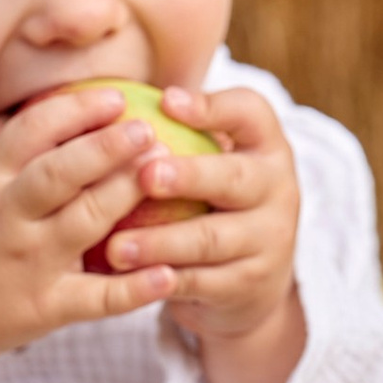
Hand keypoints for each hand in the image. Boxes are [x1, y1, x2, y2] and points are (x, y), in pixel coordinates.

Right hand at [0, 88, 171, 382]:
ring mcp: (28, 264)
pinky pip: (96, 299)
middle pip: (61, 172)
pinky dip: (134, 289)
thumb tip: (5, 107)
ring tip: (166, 174)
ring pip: (85, 223)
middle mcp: (8, 219)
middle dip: (107, 146)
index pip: (31, 131)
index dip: (74, 110)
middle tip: (148, 128)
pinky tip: (169, 275)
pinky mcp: (44, 309)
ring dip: (127, 195)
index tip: (115, 97)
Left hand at [102, 83, 306, 382]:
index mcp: (265, 146)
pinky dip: (163, 281)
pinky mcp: (251, 284)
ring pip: (213, 239)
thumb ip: (179, 132)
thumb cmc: (212, 200)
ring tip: (116, 246)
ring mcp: (269, 240)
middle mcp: (277, 189)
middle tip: (145, 176)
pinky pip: (202, 283)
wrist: (255, 279)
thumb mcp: (214, 160)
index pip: (250, 113)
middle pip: (235, 178)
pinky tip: (128, 279)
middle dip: (190, 176)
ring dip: (162, 242)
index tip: (166, 100)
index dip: (212, 106)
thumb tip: (106, 98)